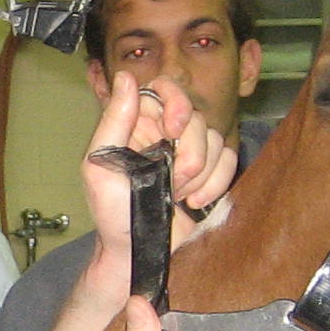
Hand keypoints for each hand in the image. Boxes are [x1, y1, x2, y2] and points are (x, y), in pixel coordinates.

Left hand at [76, 73, 236, 290]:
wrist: (140, 254)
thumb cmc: (113, 214)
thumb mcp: (100, 166)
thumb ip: (114, 121)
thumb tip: (126, 77)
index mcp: (137, 124)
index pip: (165, 87)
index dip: (176, 102)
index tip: (172, 130)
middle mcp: (165, 133)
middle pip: (196, 116)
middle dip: (189, 152)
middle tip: (171, 180)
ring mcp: (189, 153)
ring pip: (216, 138)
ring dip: (200, 172)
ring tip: (178, 195)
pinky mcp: (211, 173)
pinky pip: (229, 159)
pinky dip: (216, 182)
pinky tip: (194, 202)